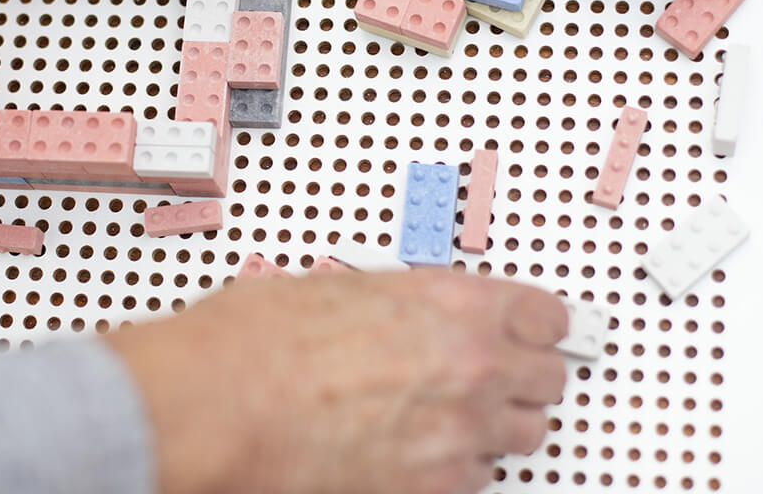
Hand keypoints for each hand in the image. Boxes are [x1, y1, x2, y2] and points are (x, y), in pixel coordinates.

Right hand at [106, 270, 568, 493]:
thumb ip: (399, 304)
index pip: (542, 313)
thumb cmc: (254, 343)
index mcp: (449, 302)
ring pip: (523, 437)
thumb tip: (408, 314)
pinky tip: (424, 456)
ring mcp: (455, 433)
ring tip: (457, 420)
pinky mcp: (430, 490)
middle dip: (524, 377)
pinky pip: (478, 482)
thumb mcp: (337, 289)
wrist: (214, 406)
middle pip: (547, 379)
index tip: (537, 328)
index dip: (540, 322)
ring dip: (496, 426)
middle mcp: (469, 366)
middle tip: (497, 376)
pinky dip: (459, 471)